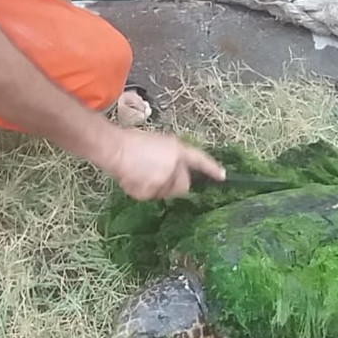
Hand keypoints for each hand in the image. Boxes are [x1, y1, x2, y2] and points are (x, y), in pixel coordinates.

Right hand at [100, 129, 224, 199]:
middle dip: (175, 182)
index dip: (212, 168)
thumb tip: (176, 168)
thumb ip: (173, 155)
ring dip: (159, 186)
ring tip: (142, 172)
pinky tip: (135, 178)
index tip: (222, 176)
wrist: (115, 149)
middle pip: (183, 185)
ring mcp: (162, 181)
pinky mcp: (149, 191)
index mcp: (177, 150)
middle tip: (159, 173)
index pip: (199, 160)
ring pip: (166, 192)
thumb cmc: (133, 141)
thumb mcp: (160, 142)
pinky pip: (152, 196)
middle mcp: (173, 166)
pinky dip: (145, 190)